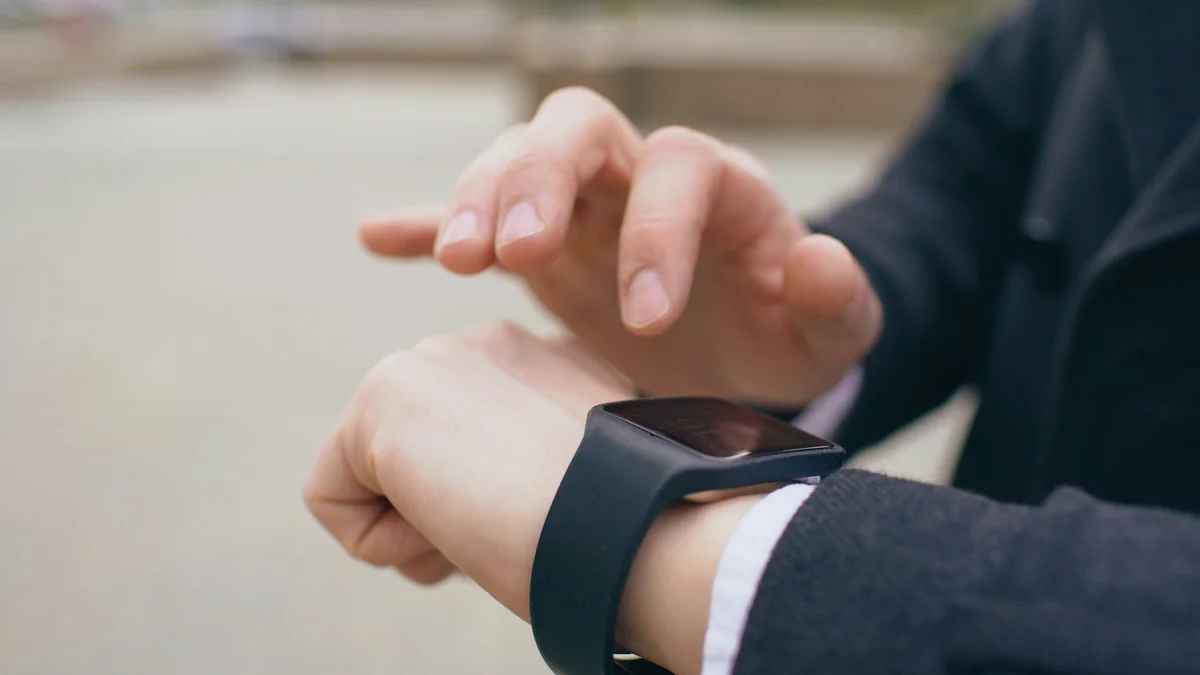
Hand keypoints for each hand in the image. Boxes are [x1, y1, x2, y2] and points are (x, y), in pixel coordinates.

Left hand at [304, 321, 771, 673]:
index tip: (552, 517)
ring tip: (491, 520)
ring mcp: (429, 359)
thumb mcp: (587, 483)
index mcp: (544, 360)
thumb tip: (486, 502)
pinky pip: (332, 498)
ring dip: (423, 529)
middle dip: (449, 512)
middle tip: (518, 524)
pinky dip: (383, 543)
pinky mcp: (380, 396)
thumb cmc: (629, 528)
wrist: (635, 522)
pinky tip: (453, 523)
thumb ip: (536, 464)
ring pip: (373, 480)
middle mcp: (483, 342)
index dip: (495, 505)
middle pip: (415, 459)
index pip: (471, 446)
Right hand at [361, 87, 881, 406]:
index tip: (646, 322)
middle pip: (576, 128)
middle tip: (507, 252)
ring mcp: (582, 209)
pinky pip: (476, 219)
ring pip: (517, 161)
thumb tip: (815, 260)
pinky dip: (428, 223)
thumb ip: (839, 302)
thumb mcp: (831, 334)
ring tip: (457, 259)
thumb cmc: (786, 338)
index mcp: (718, 190)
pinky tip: (380, 238)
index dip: (657, 231)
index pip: (678, 166)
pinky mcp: (541, 248)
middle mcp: (639, 180)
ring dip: (478, 199)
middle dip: (537, 179)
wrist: (743, 352)